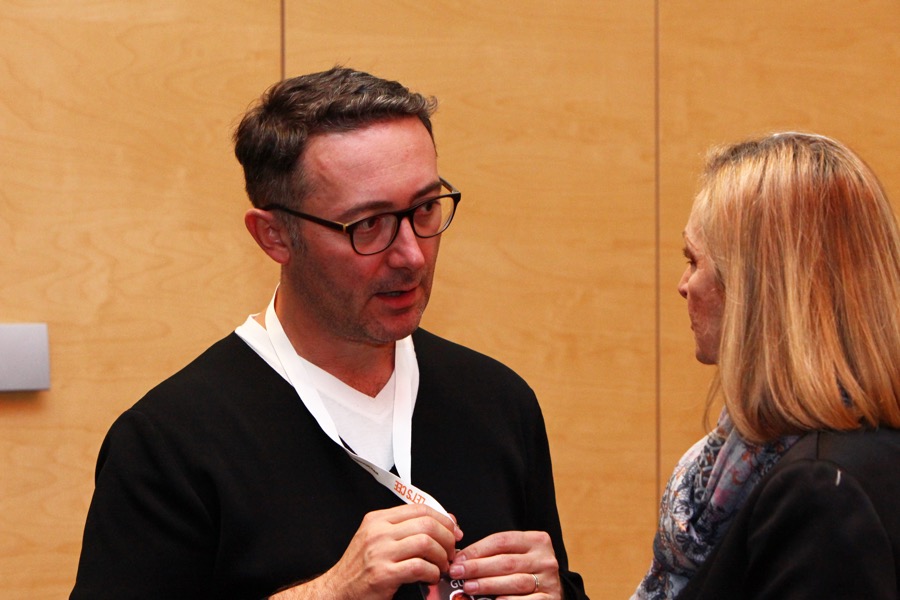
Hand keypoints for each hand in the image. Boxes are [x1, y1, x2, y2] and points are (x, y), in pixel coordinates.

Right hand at [270, 503, 462, 599]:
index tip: (454, 531)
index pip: (419, 509)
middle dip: (447, 538)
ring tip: (442, 565)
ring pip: (426, 543)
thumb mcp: (377, 539)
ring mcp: (380, 552)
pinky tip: (430, 576)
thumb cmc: (360, 567)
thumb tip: (444, 522)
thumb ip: (405, 529)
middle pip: (426, 524)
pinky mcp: (383, 574)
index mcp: (378, 520)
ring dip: (441, 556)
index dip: (443, 519)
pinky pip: (419, 567)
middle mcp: (378, 532)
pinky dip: (432, 572)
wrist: (338, 590)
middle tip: (451, 551)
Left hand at [447, 531, 560, 598]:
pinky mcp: (551, 599)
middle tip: (457, 573)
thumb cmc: (526, 569)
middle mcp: (545, 559)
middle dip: (478, 567)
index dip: (477, 549)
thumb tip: (460, 558)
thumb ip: (494, 551)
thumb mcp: (516, 553)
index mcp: (535, 540)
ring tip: (468, 587)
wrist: (551, 589)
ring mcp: (549, 580)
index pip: (501, 541)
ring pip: (515, 581)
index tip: (458, 559)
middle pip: (506, 562)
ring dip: (488, 585)